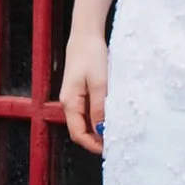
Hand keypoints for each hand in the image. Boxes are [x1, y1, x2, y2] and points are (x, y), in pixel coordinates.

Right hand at [59, 28, 108, 154]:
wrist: (86, 34)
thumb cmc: (91, 55)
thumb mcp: (99, 83)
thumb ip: (99, 107)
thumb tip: (101, 130)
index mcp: (70, 102)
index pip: (77, 133)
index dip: (91, 145)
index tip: (107, 149)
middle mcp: (69, 102)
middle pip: (80, 129)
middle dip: (95, 139)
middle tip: (115, 142)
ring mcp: (74, 96)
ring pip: (84, 120)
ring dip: (98, 128)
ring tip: (115, 130)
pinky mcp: (80, 90)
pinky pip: (87, 110)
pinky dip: (98, 117)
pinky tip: (110, 115)